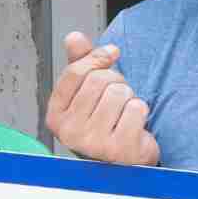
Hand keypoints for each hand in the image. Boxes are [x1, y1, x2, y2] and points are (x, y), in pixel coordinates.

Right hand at [45, 32, 157, 165]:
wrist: (125, 161)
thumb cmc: (104, 126)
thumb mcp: (86, 94)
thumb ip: (80, 65)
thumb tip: (74, 38)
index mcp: (56, 116)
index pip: (75, 71)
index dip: (97, 57)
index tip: (111, 53)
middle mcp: (70, 132)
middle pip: (99, 80)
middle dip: (115, 82)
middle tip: (117, 99)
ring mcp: (93, 143)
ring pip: (118, 93)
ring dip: (129, 97)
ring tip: (124, 113)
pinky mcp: (120, 150)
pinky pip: (136, 109)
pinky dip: (141, 111)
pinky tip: (134, 125)